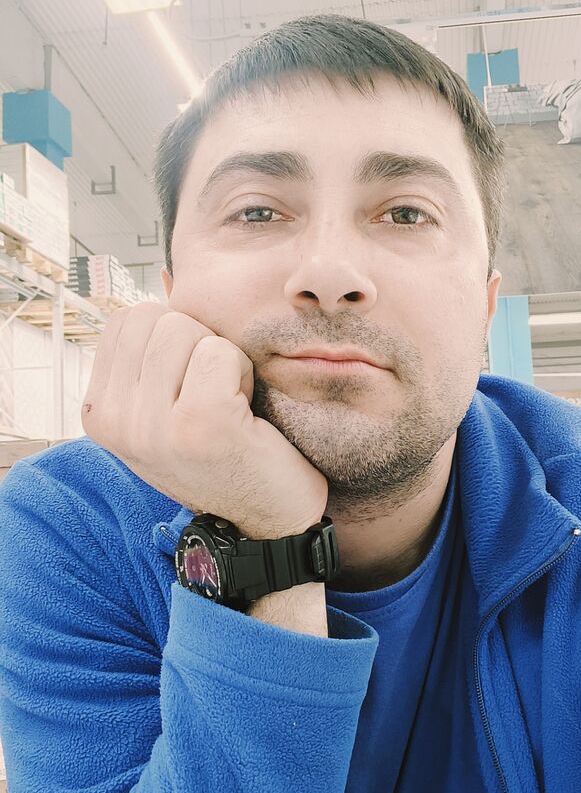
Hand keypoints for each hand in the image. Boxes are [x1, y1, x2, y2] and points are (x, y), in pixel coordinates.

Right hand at [82, 303, 328, 538]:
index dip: (174, 338)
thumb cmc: (227, 450)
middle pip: (156, 317)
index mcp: (99, 412)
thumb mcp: (170, 401)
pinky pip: (221, 352)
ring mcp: (152, 427)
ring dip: (222, 360)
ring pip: (187, 330)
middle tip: (215, 396)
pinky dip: (243, 374)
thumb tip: (168, 275)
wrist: (269, 517)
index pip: (127, 319)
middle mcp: (114, 422)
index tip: (190, 388)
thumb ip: (154, 350)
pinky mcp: (199, 425)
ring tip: (229, 407)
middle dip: (197, 344)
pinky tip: (246, 415)